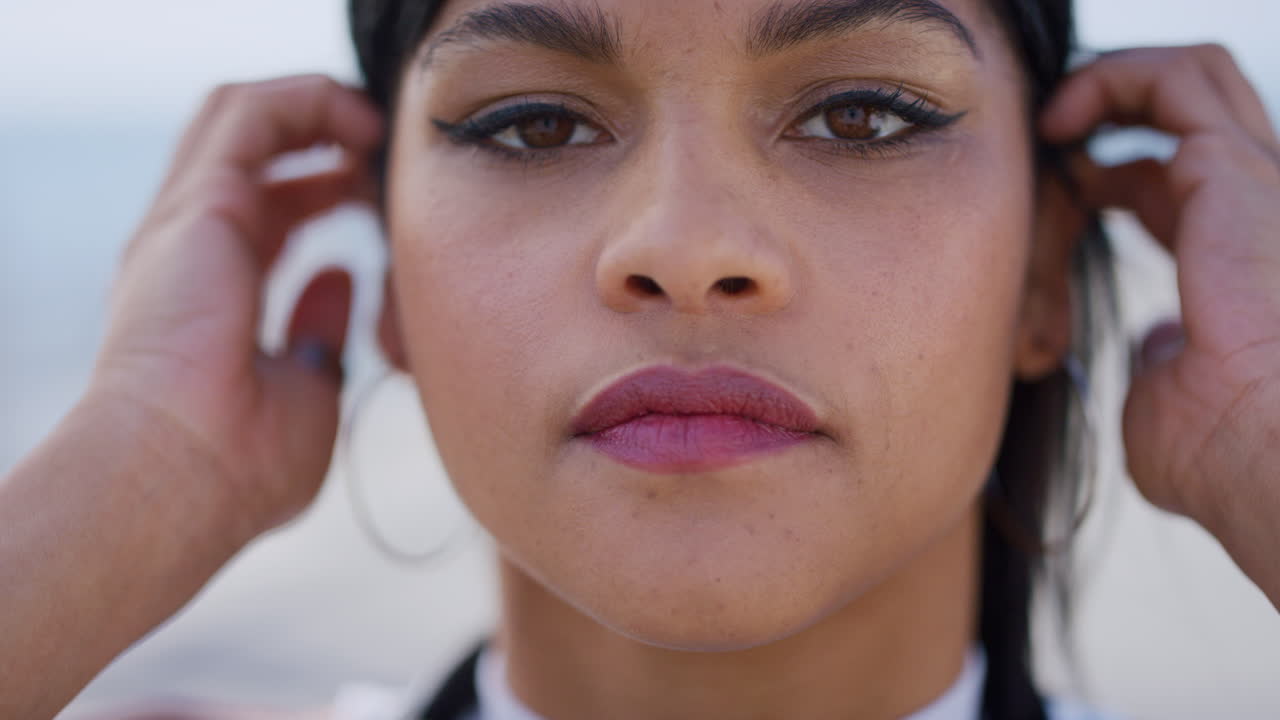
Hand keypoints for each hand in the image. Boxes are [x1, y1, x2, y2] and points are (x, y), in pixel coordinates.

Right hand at [90, 75, 382, 540]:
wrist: (180, 478)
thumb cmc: (238, 464)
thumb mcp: (304, 388)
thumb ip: (320, 329)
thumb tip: (338, 280)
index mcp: (213, 290)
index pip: (267, 211)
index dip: (323, 190)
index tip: (377, 198)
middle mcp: (192, 246)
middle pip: (252, 153)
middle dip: (318, 137)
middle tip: (379, 150)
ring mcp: (187, 220)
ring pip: (245, 116)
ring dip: (314, 108)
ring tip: (374, 125)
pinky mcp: (201, 203)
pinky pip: (254, 113)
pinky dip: (311, 102)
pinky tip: (361, 124)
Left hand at [1042, 46, 1279, 599]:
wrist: (1267, 458)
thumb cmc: (1224, 452)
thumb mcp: (1168, 404)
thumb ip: (1160, 364)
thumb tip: (1155, 346)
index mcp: (1237, 257)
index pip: (1177, 182)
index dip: (1110, 174)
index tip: (1057, 192)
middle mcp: (1257, 208)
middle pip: (1190, 113)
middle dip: (1114, 105)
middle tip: (1049, 136)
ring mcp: (1255, 182)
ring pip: (1192, 77)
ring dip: (1111, 80)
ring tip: (1051, 120)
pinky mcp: (1233, 170)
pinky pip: (1173, 81)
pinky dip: (1110, 79)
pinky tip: (1059, 122)